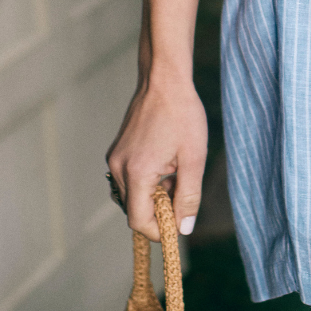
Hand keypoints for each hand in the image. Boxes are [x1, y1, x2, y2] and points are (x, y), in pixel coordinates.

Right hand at [106, 75, 207, 241]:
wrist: (164, 80)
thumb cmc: (182, 115)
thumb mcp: (194, 158)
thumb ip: (189, 197)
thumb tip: (184, 229)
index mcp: (136, 172)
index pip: (138, 221)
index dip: (159, 231)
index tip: (179, 225)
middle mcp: (118, 168)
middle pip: (134, 210)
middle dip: (158, 212)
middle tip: (183, 192)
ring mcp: (115, 159)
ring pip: (131, 195)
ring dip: (153, 196)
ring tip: (175, 174)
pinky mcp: (117, 151)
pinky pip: (129, 180)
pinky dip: (146, 182)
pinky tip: (166, 164)